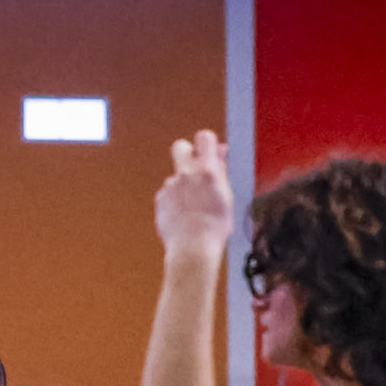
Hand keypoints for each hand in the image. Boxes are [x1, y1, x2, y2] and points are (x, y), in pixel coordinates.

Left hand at [155, 129, 231, 259]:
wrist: (192, 248)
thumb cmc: (215, 225)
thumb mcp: (226, 195)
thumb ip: (220, 171)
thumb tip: (219, 152)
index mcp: (207, 170)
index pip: (204, 137)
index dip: (207, 143)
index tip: (210, 153)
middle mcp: (186, 174)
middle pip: (180, 146)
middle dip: (187, 153)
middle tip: (195, 169)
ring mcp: (170, 186)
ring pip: (176, 176)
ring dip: (183, 184)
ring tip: (193, 206)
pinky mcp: (160, 199)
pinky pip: (168, 193)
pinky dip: (174, 200)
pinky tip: (182, 214)